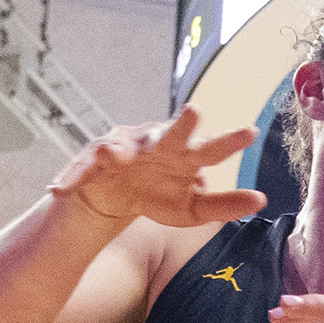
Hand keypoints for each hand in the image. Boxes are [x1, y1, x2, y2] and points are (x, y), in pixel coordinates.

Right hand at [45, 109, 266, 233]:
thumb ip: (224, 205)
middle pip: (171, 133)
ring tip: (108, 154)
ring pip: (120, 145)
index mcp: (184, 155)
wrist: (117, 199)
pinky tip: (61, 189)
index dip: (229, 141)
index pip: (211, 147)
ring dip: (115, 149)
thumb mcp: (192, 210)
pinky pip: (82, 169)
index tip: (252, 132)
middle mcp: (155, 144)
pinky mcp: (91, 160)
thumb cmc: (159, 196)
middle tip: (194, 112)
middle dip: (181, 123)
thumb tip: (262, 199)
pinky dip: (73, 178)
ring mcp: (123, 148)